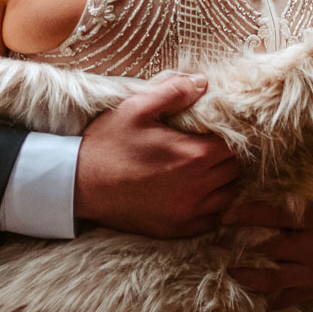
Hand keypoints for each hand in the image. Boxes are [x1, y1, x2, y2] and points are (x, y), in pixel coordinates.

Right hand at [74, 75, 239, 238]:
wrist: (79, 185)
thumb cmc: (108, 144)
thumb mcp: (136, 107)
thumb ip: (173, 92)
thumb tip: (202, 82)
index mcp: (192, 156)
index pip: (233, 145)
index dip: (228, 134)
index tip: (213, 129)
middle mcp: (196, 188)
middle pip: (234, 170)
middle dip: (226, 156)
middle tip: (208, 145)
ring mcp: (187, 213)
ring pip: (227, 196)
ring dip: (222, 181)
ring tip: (202, 168)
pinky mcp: (177, 229)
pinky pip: (212, 219)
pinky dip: (210, 205)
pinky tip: (194, 191)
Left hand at [225, 197, 312, 309]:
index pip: (274, 216)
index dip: (247, 215)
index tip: (225, 215)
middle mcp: (312, 246)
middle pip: (269, 248)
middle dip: (240, 247)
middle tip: (216, 243)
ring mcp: (312, 271)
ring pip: (274, 278)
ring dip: (249, 278)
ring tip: (229, 272)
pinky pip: (288, 298)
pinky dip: (271, 301)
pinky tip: (254, 300)